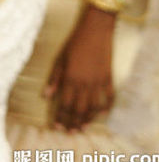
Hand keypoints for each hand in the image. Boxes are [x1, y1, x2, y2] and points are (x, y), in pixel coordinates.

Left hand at [45, 7, 114, 130]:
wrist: (97, 29)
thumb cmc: (76, 41)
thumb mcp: (60, 59)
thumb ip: (54, 78)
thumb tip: (46, 96)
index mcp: (70, 79)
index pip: (64, 104)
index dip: (61, 118)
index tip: (58, 126)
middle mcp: (84, 83)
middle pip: (79, 109)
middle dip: (74, 122)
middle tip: (72, 132)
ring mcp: (98, 80)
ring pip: (94, 106)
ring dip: (89, 118)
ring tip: (84, 126)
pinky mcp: (109, 76)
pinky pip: (109, 95)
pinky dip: (108, 106)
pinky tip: (104, 112)